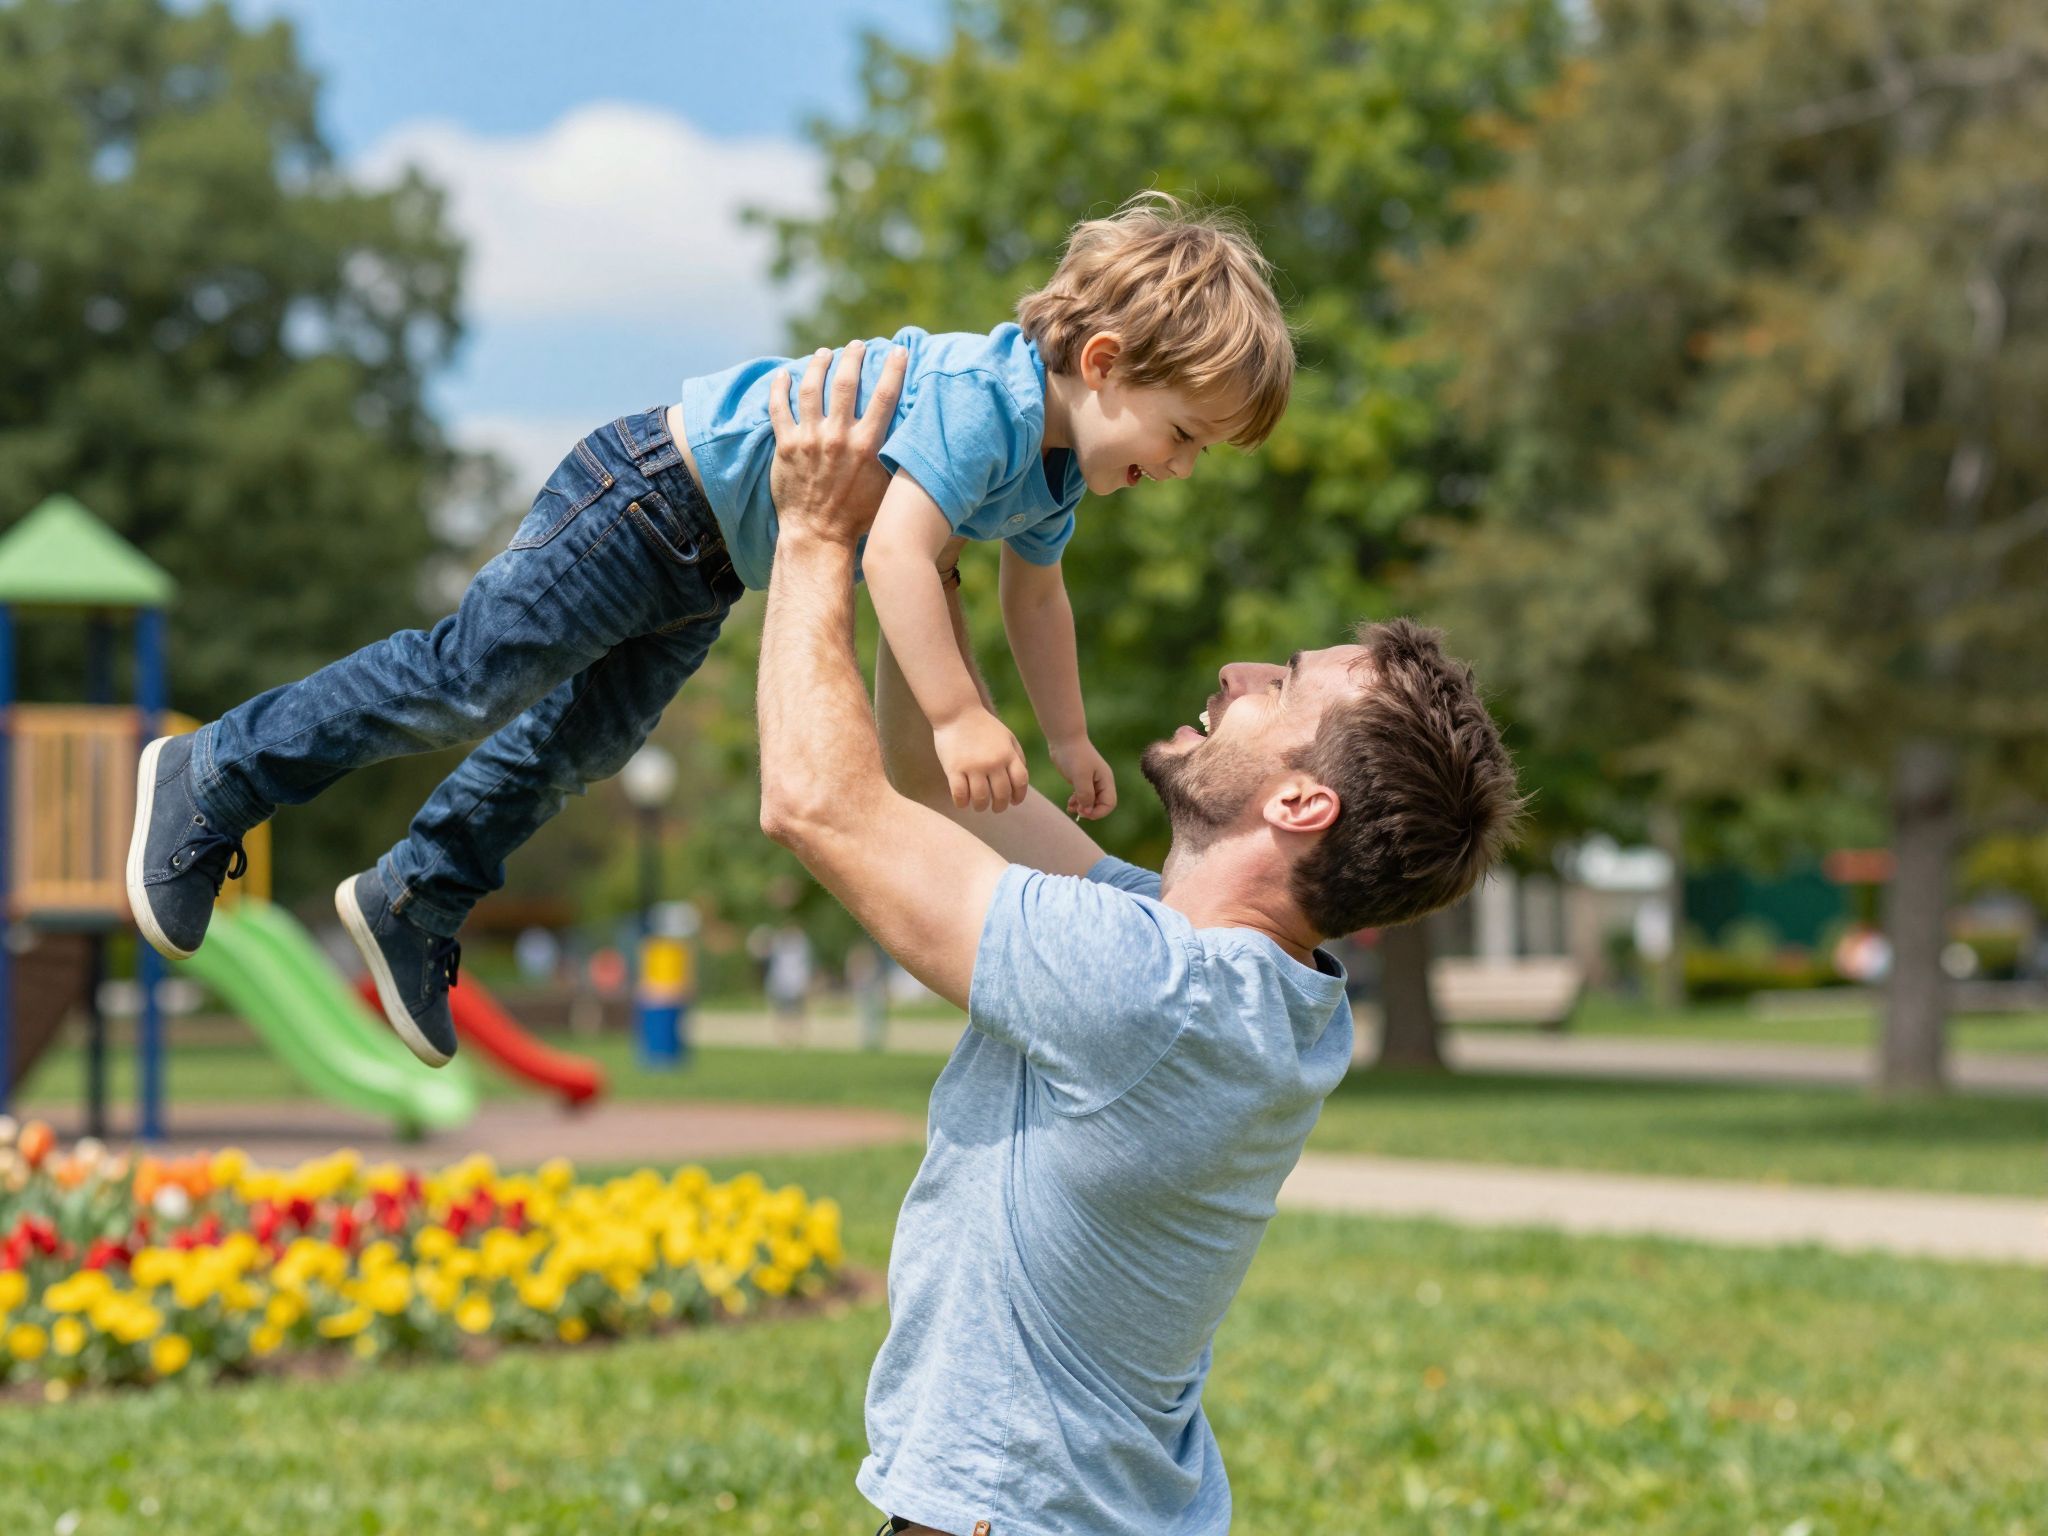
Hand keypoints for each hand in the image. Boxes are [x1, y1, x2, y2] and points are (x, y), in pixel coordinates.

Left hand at [766, 339, 907, 546]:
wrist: (818, 535)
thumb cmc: (858, 515)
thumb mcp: (887, 486)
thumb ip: (894, 456)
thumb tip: (914, 434)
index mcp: (867, 445)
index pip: (884, 395)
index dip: (893, 368)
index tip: (897, 350)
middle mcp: (838, 437)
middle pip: (845, 382)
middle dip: (852, 357)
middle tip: (856, 346)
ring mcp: (809, 439)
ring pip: (810, 388)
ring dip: (818, 365)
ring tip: (825, 353)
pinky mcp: (785, 446)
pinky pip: (778, 408)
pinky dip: (779, 388)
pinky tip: (783, 374)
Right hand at [933, 708, 1031, 813]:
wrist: (957, 712)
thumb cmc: (983, 727)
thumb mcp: (1007, 738)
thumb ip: (1017, 758)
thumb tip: (1020, 784)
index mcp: (1008, 754)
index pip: (1020, 782)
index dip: (1019, 796)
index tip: (1013, 802)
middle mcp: (993, 762)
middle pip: (1001, 794)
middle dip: (1000, 806)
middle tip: (996, 808)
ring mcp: (973, 766)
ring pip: (981, 798)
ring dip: (981, 807)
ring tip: (979, 806)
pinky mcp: (954, 769)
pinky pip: (960, 795)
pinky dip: (962, 803)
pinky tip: (962, 802)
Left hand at [1050, 736, 1116, 819]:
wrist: (1064, 739)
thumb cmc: (1074, 755)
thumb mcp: (1080, 776)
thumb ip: (1085, 794)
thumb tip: (1087, 810)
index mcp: (1106, 780)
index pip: (1110, 803)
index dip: (1098, 812)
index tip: (1084, 811)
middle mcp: (1101, 782)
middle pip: (1101, 804)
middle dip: (1090, 810)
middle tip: (1077, 810)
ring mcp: (1091, 782)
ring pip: (1090, 802)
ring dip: (1082, 808)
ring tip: (1071, 808)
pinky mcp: (1081, 781)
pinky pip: (1082, 797)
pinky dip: (1077, 803)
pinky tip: (1069, 804)